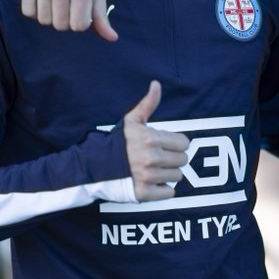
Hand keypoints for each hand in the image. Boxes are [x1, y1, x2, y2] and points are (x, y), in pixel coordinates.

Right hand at [21, 0, 117, 40]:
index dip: (80, 21)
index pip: (78, 26)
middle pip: (60, 25)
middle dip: (65, 19)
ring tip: (56, 1)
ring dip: (50, 15)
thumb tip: (112, 38)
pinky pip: (28, 12)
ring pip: (43, 20)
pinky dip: (35, 10)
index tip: (80, 10)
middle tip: (67, 5)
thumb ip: (102, 16)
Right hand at [121, 81, 189, 200]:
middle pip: (183, 160)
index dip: (176, 143)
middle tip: (159, 158)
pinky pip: (169, 193)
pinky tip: (152, 182)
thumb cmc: (116, 143)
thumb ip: (148, 104)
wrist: (94, 167)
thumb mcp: (131, 120)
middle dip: (173, 158)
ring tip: (153, 169)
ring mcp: (148, 177)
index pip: (184, 143)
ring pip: (177, 176)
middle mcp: (151, 158)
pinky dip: (163, 189)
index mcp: (151, 139)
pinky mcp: (144, 194)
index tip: (166, 145)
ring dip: (168, 173)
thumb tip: (156, 84)